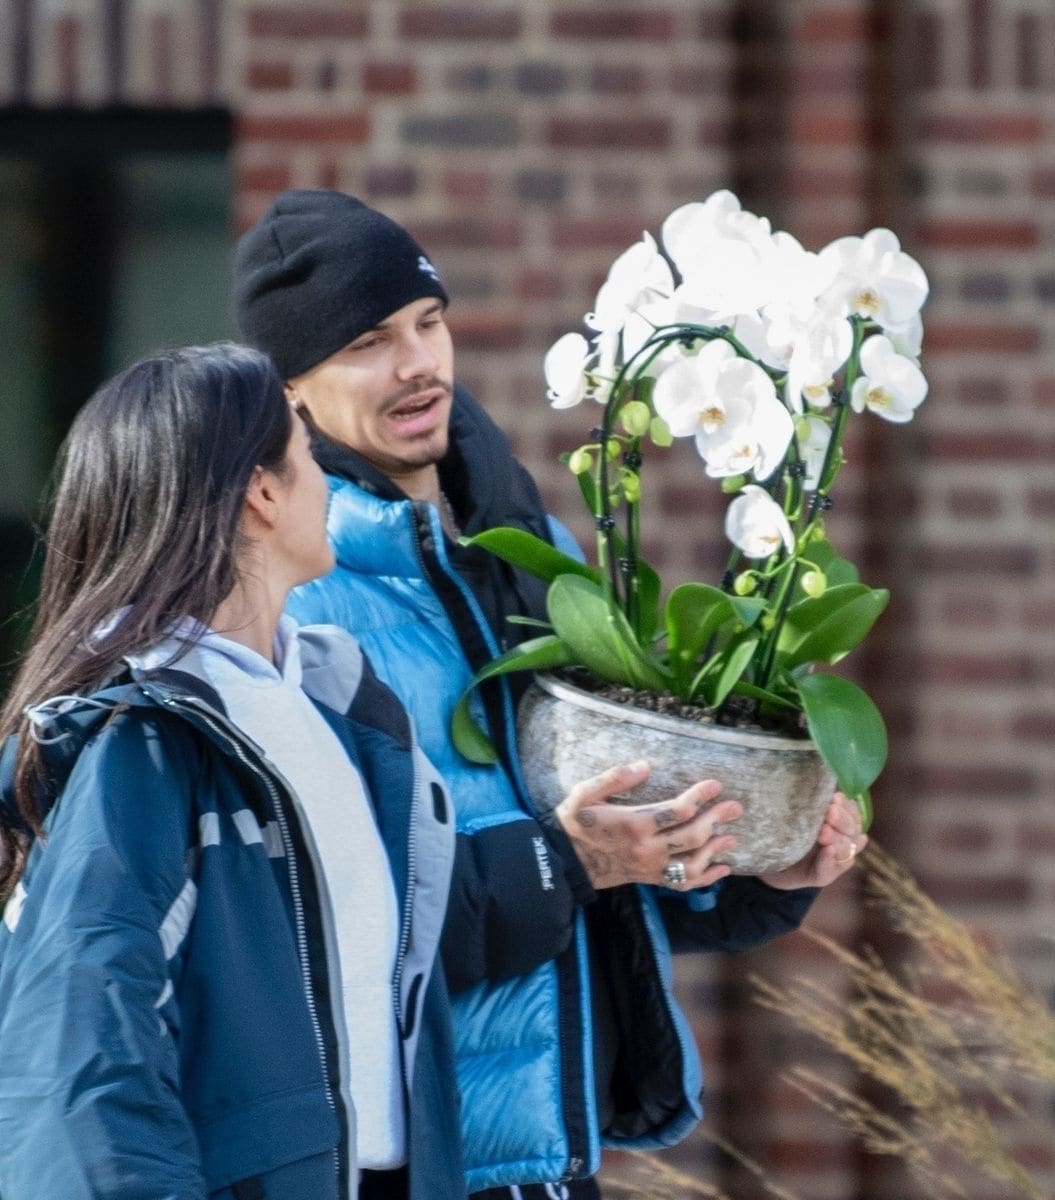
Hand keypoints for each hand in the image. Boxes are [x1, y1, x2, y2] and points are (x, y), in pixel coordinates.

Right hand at [554, 760, 741, 890]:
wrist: (566, 862)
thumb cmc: (576, 823)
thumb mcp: (585, 794)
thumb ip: (613, 779)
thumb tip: (644, 766)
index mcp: (633, 824)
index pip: (676, 811)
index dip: (699, 797)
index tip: (716, 785)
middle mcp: (646, 849)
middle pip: (691, 835)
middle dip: (716, 819)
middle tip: (736, 807)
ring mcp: (650, 867)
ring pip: (692, 863)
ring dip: (716, 850)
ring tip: (733, 837)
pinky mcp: (650, 879)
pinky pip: (683, 883)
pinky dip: (707, 878)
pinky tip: (722, 869)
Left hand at [759, 791, 866, 889]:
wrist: (772, 860)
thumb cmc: (789, 829)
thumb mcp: (800, 811)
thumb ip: (811, 799)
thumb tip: (817, 777)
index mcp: (842, 823)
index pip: (853, 813)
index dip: (847, 806)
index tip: (834, 798)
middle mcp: (844, 841)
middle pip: (852, 830)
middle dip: (841, 821)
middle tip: (829, 812)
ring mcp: (835, 861)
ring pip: (845, 850)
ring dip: (836, 840)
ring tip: (825, 832)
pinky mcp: (822, 877)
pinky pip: (829, 870)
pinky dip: (829, 860)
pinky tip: (828, 850)